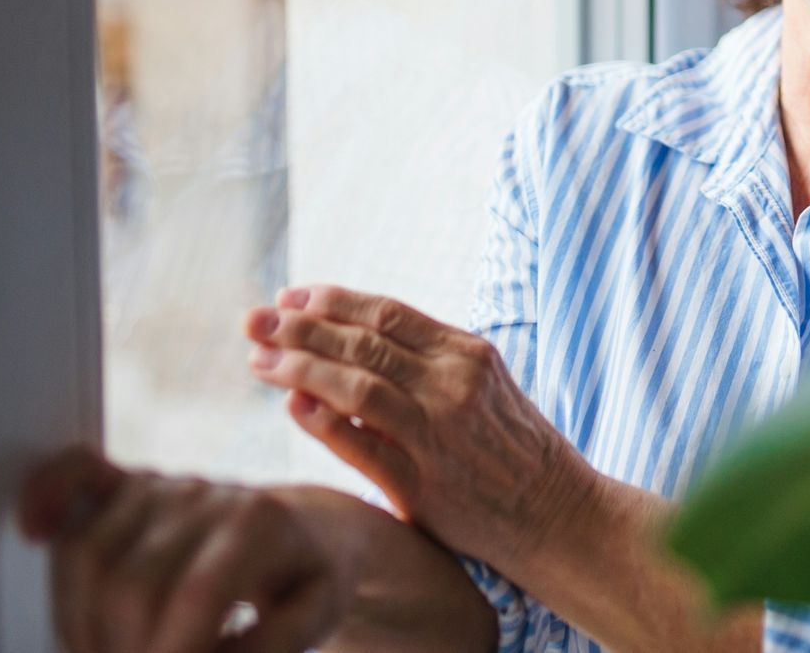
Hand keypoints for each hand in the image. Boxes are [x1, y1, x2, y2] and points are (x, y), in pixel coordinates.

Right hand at [17, 446, 351, 652]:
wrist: (315, 528)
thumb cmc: (310, 577)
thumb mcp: (319, 613)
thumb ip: (273, 642)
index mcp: (261, 525)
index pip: (196, 596)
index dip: (169, 651)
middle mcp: (207, 496)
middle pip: (131, 585)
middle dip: (124, 649)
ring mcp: (164, 487)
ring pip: (88, 553)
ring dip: (80, 623)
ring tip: (108, 651)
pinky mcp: (132, 485)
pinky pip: (77, 474)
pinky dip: (46, 494)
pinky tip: (36, 531)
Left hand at [244, 285, 594, 572]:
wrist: (554, 512)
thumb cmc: (511, 446)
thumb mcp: (484, 385)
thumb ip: (426, 363)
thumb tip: (348, 343)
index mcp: (468, 353)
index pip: (387, 312)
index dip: (332, 301)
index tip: (291, 296)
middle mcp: (454, 385)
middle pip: (363, 343)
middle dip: (300, 327)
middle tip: (255, 320)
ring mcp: (438, 434)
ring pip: (357, 386)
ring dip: (300, 368)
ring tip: (260, 359)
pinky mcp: (423, 485)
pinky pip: (362, 447)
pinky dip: (324, 422)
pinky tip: (293, 407)